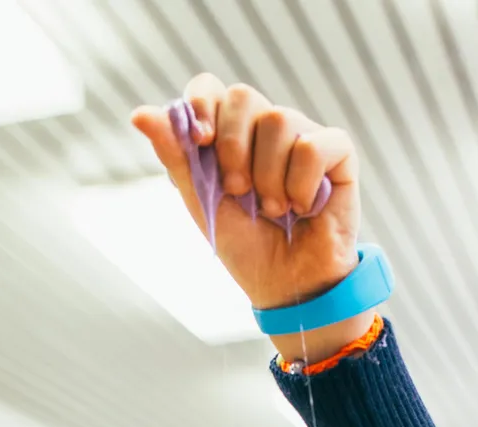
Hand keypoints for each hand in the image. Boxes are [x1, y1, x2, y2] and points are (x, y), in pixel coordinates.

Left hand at [132, 76, 374, 361]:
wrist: (287, 287)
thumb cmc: (247, 248)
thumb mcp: (202, 203)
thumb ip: (176, 156)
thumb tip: (139, 113)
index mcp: (230, 135)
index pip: (210, 88)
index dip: (202, 105)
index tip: (201, 143)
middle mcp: (266, 129)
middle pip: (243, 96)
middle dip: (234, 148)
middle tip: (239, 191)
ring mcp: (303, 137)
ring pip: (279, 120)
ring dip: (269, 177)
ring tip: (274, 210)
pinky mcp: (338, 153)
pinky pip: (314, 145)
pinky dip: (302, 184)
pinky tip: (304, 208)